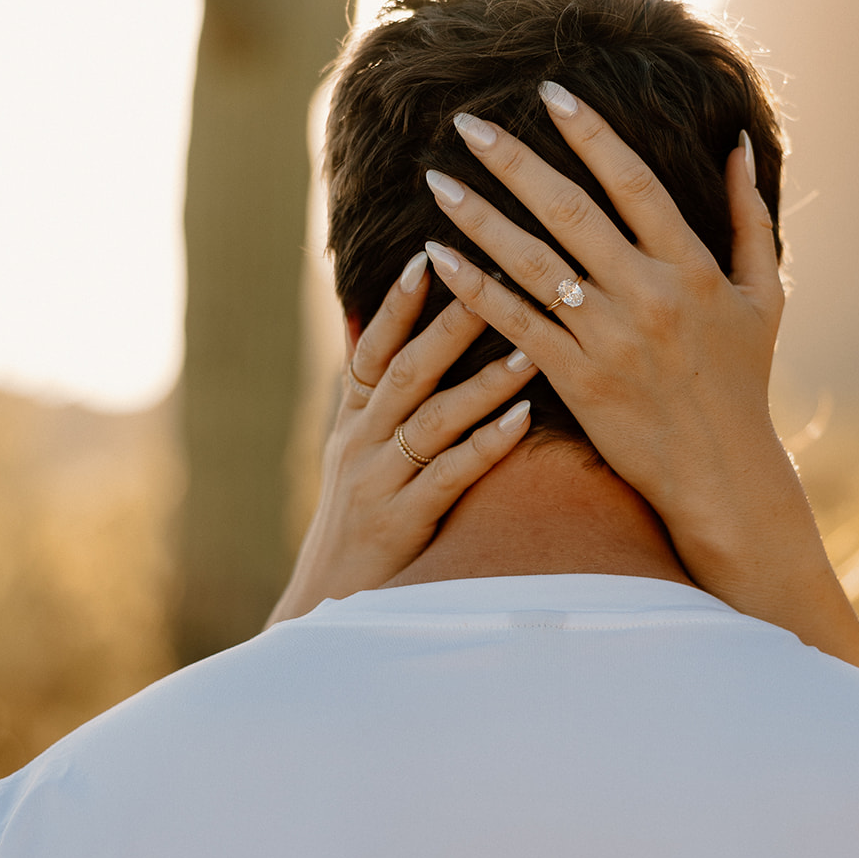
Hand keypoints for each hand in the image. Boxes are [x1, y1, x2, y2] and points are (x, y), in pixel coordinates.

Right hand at [266, 252, 534, 624]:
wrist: (330, 598)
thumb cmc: (358, 517)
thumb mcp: (353, 449)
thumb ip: (370, 391)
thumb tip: (368, 321)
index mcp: (352, 419)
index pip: (371, 349)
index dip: (395, 305)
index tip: (425, 258)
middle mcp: (361, 441)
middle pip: (407, 371)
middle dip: (450, 326)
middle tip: (492, 282)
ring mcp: (379, 481)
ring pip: (433, 418)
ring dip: (481, 381)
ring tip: (528, 349)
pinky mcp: (403, 520)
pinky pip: (451, 474)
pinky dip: (486, 443)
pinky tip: (522, 418)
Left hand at [421, 87, 858, 675]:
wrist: (722, 472)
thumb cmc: (742, 381)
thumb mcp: (764, 295)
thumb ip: (750, 217)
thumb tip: (738, 144)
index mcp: (691, 266)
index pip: (633, 181)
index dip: (590, 133)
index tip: (550, 92)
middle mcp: (647, 295)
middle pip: (569, 211)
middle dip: (515, 160)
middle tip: (466, 122)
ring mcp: (608, 338)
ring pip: (531, 264)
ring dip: (479, 218)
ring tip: (437, 181)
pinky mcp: (576, 380)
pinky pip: (515, 324)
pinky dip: (475, 289)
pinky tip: (438, 256)